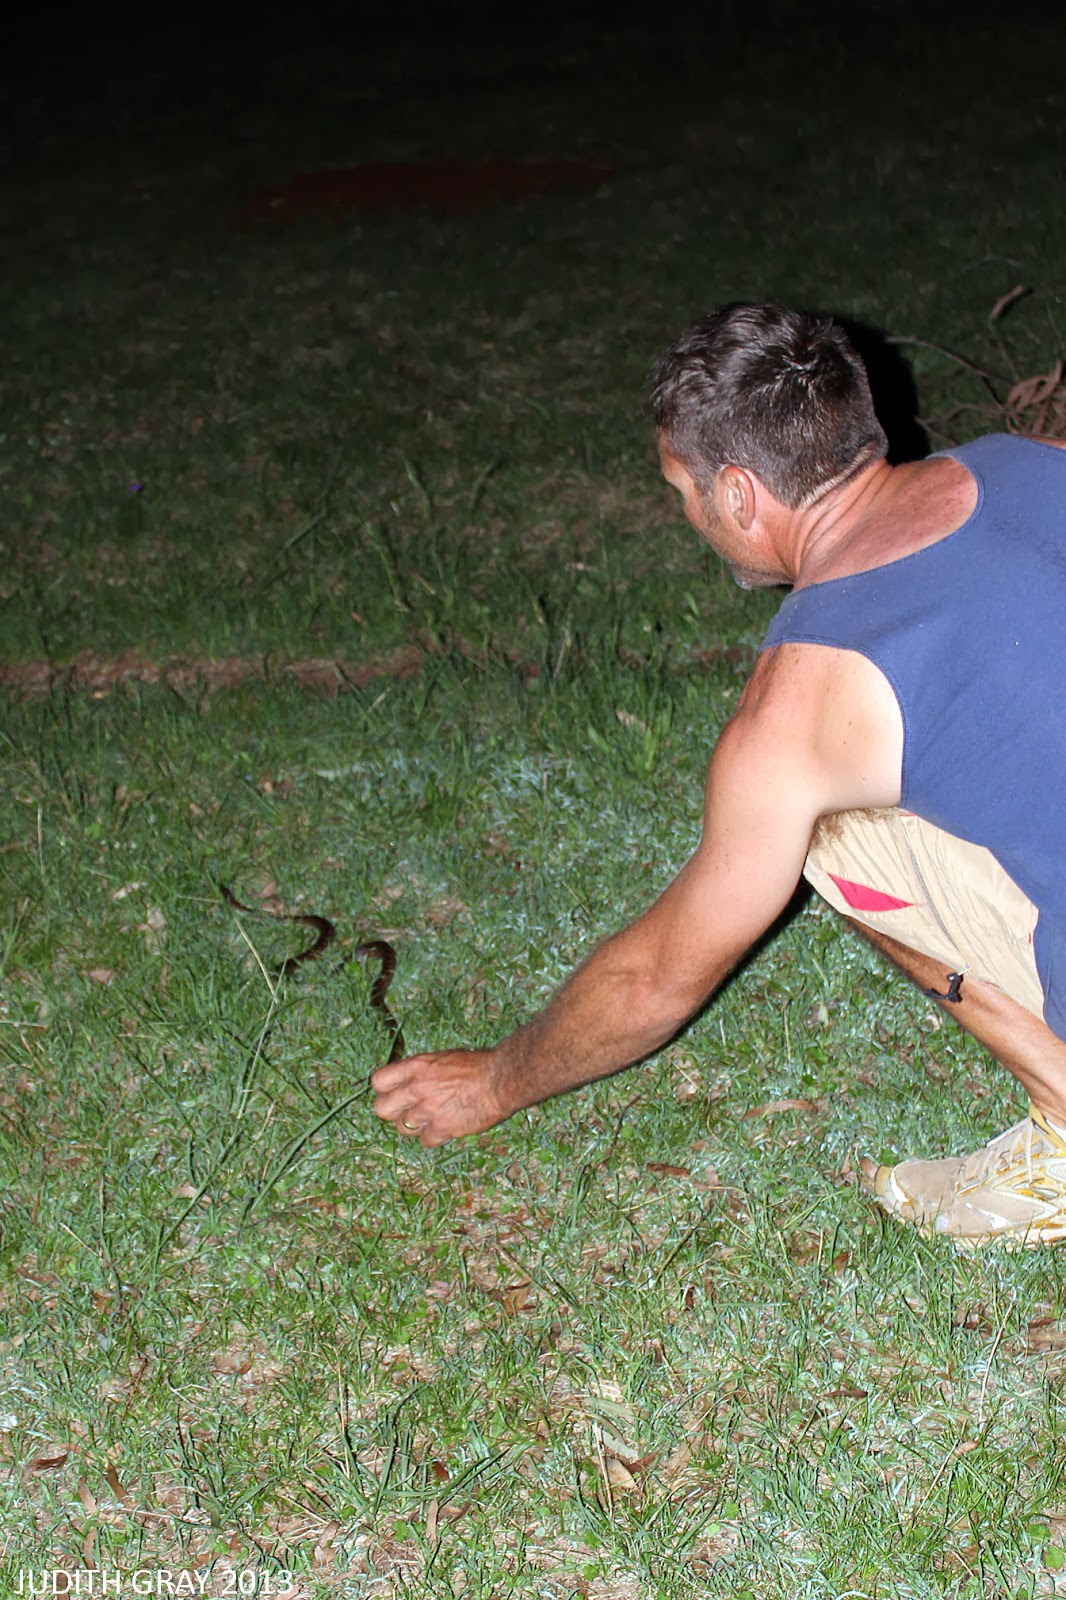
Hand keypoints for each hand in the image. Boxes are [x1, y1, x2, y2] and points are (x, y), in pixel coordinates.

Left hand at [371, 1048, 510, 1147]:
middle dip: (393, 1113)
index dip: (385, 1091)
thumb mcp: (442, 1059)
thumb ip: (420, 1072)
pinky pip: (425, 1141)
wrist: (500, 1079)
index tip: (395, 1094)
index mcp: (415, 1066)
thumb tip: (407, 1084)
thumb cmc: (476, 1066)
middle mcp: (416, 1088)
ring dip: (416, 1126)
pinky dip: (434, 1138)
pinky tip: (446, 1128)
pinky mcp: (442, 1128)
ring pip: (403, 1128)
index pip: (378, 1082)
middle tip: (408, 1111)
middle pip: (382, 1109)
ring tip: (433, 1119)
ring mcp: (428, 1109)